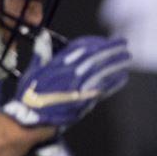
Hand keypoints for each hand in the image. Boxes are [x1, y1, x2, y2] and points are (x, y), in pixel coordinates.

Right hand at [3, 35, 130, 129]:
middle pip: (94, 57)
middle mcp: (69, 74)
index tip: (106, 40)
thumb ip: (41, 54)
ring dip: (116, 64)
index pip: (80, 47)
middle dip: (110, 49)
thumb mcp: (32, 72)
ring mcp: (77, 88)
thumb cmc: (30, 97)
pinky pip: (102, 89)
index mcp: (57, 65)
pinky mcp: (84, 102)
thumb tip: (44, 35)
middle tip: (123, 44)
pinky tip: (123, 76)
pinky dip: (114, 82)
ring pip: (101, 72)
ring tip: (127, 58)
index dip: (95, 42)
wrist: (31, 120)